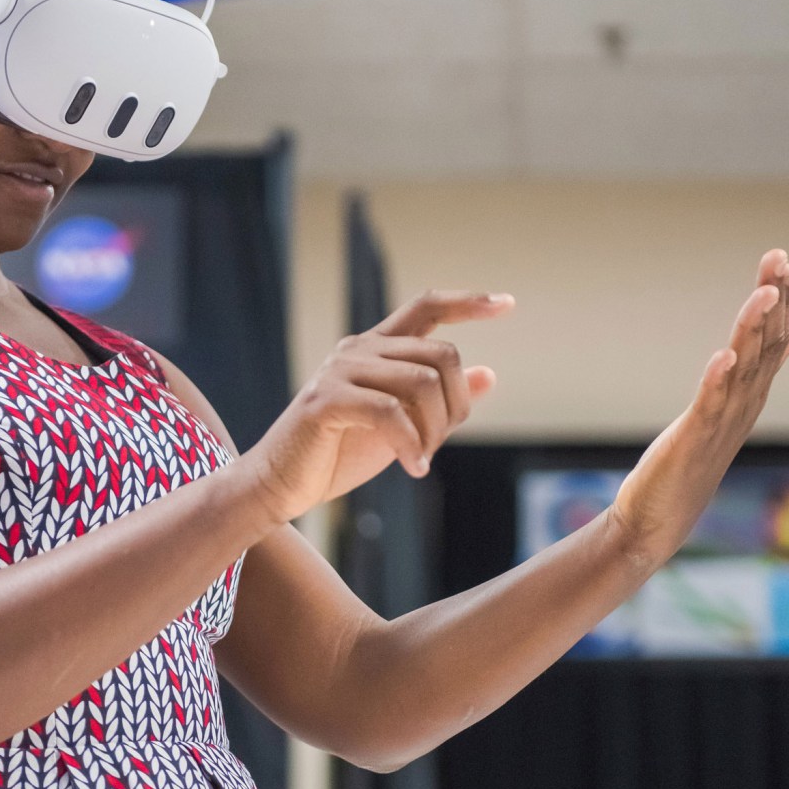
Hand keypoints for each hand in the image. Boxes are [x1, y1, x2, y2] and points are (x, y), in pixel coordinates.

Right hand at [243, 289, 510, 521]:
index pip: (427, 307)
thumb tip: (489, 373)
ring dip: (435, 431)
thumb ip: (439, 399)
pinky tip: (412, 468)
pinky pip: (391, 413)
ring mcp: (339, 371)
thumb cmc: (337, 455)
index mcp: (375, 348)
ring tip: (421, 460)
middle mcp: (358, 349)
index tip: (507, 303)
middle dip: (456, 405)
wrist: (281, 486)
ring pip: (422, 383)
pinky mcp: (325, 400)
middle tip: (440, 444)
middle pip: (440, 355)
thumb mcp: (402, 425)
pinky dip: (411, 445)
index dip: (468, 302)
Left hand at [610, 249, 788, 568]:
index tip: (782, 261)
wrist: (658, 519)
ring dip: (751, 331)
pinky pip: (708, 406)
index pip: (772, 340)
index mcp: (750, 395)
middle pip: (763, 346)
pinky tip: (723, 356)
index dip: (779, 300)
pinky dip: (716, 380)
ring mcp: (720, 424)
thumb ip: (760, 369)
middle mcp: (743, 406)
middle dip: (771, 301)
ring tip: (760, 294)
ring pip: (742, 370)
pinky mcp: (693, 441)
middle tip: (778, 260)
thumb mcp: (729, 408)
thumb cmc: (692, 462)